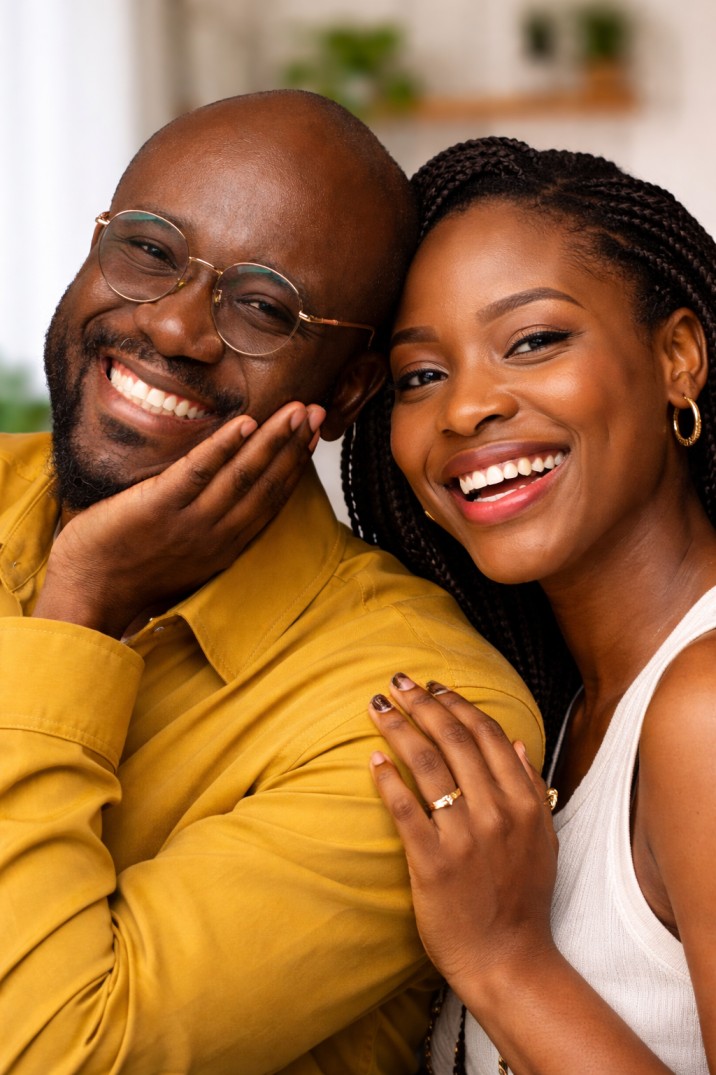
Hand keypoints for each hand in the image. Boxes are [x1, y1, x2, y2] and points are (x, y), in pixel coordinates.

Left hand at [34, 402, 323, 637]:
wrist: (87, 595)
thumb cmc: (128, 572)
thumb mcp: (183, 555)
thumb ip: (206, 526)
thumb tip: (221, 491)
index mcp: (224, 546)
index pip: (270, 500)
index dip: (294, 466)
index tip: (312, 437)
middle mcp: (216, 536)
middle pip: (266, 485)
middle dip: (293, 446)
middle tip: (317, 411)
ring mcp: (189, 523)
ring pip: (242, 476)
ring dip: (273, 441)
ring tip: (295, 410)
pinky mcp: (158, 508)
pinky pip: (197, 472)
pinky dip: (224, 448)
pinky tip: (245, 424)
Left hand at [368, 675, 557, 992]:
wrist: (508, 960)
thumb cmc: (523, 899)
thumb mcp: (543, 839)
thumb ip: (532, 789)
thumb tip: (518, 743)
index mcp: (523, 803)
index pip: (486, 734)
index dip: (456, 703)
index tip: (434, 686)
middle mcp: (496, 813)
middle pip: (453, 740)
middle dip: (422, 704)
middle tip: (397, 683)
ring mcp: (464, 837)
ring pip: (427, 766)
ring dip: (398, 729)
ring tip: (377, 708)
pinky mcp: (433, 863)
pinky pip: (405, 810)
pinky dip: (387, 780)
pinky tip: (372, 760)